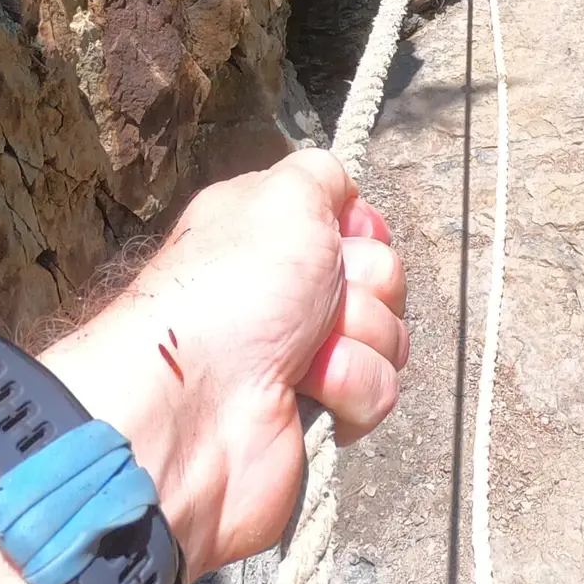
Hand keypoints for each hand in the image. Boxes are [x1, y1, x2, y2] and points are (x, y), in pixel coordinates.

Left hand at [41, 150, 406, 580]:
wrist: (194, 405)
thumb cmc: (231, 291)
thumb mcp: (280, 197)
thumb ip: (319, 173)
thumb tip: (343, 191)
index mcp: (276, 235)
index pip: (358, 223)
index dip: (360, 232)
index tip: (343, 238)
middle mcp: (292, 292)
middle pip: (384, 276)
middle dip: (363, 287)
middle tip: (316, 303)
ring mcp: (309, 354)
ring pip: (389, 335)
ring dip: (356, 340)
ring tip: (304, 358)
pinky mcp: (325, 411)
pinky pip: (380, 389)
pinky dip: (349, 387)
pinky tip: (305, 392)